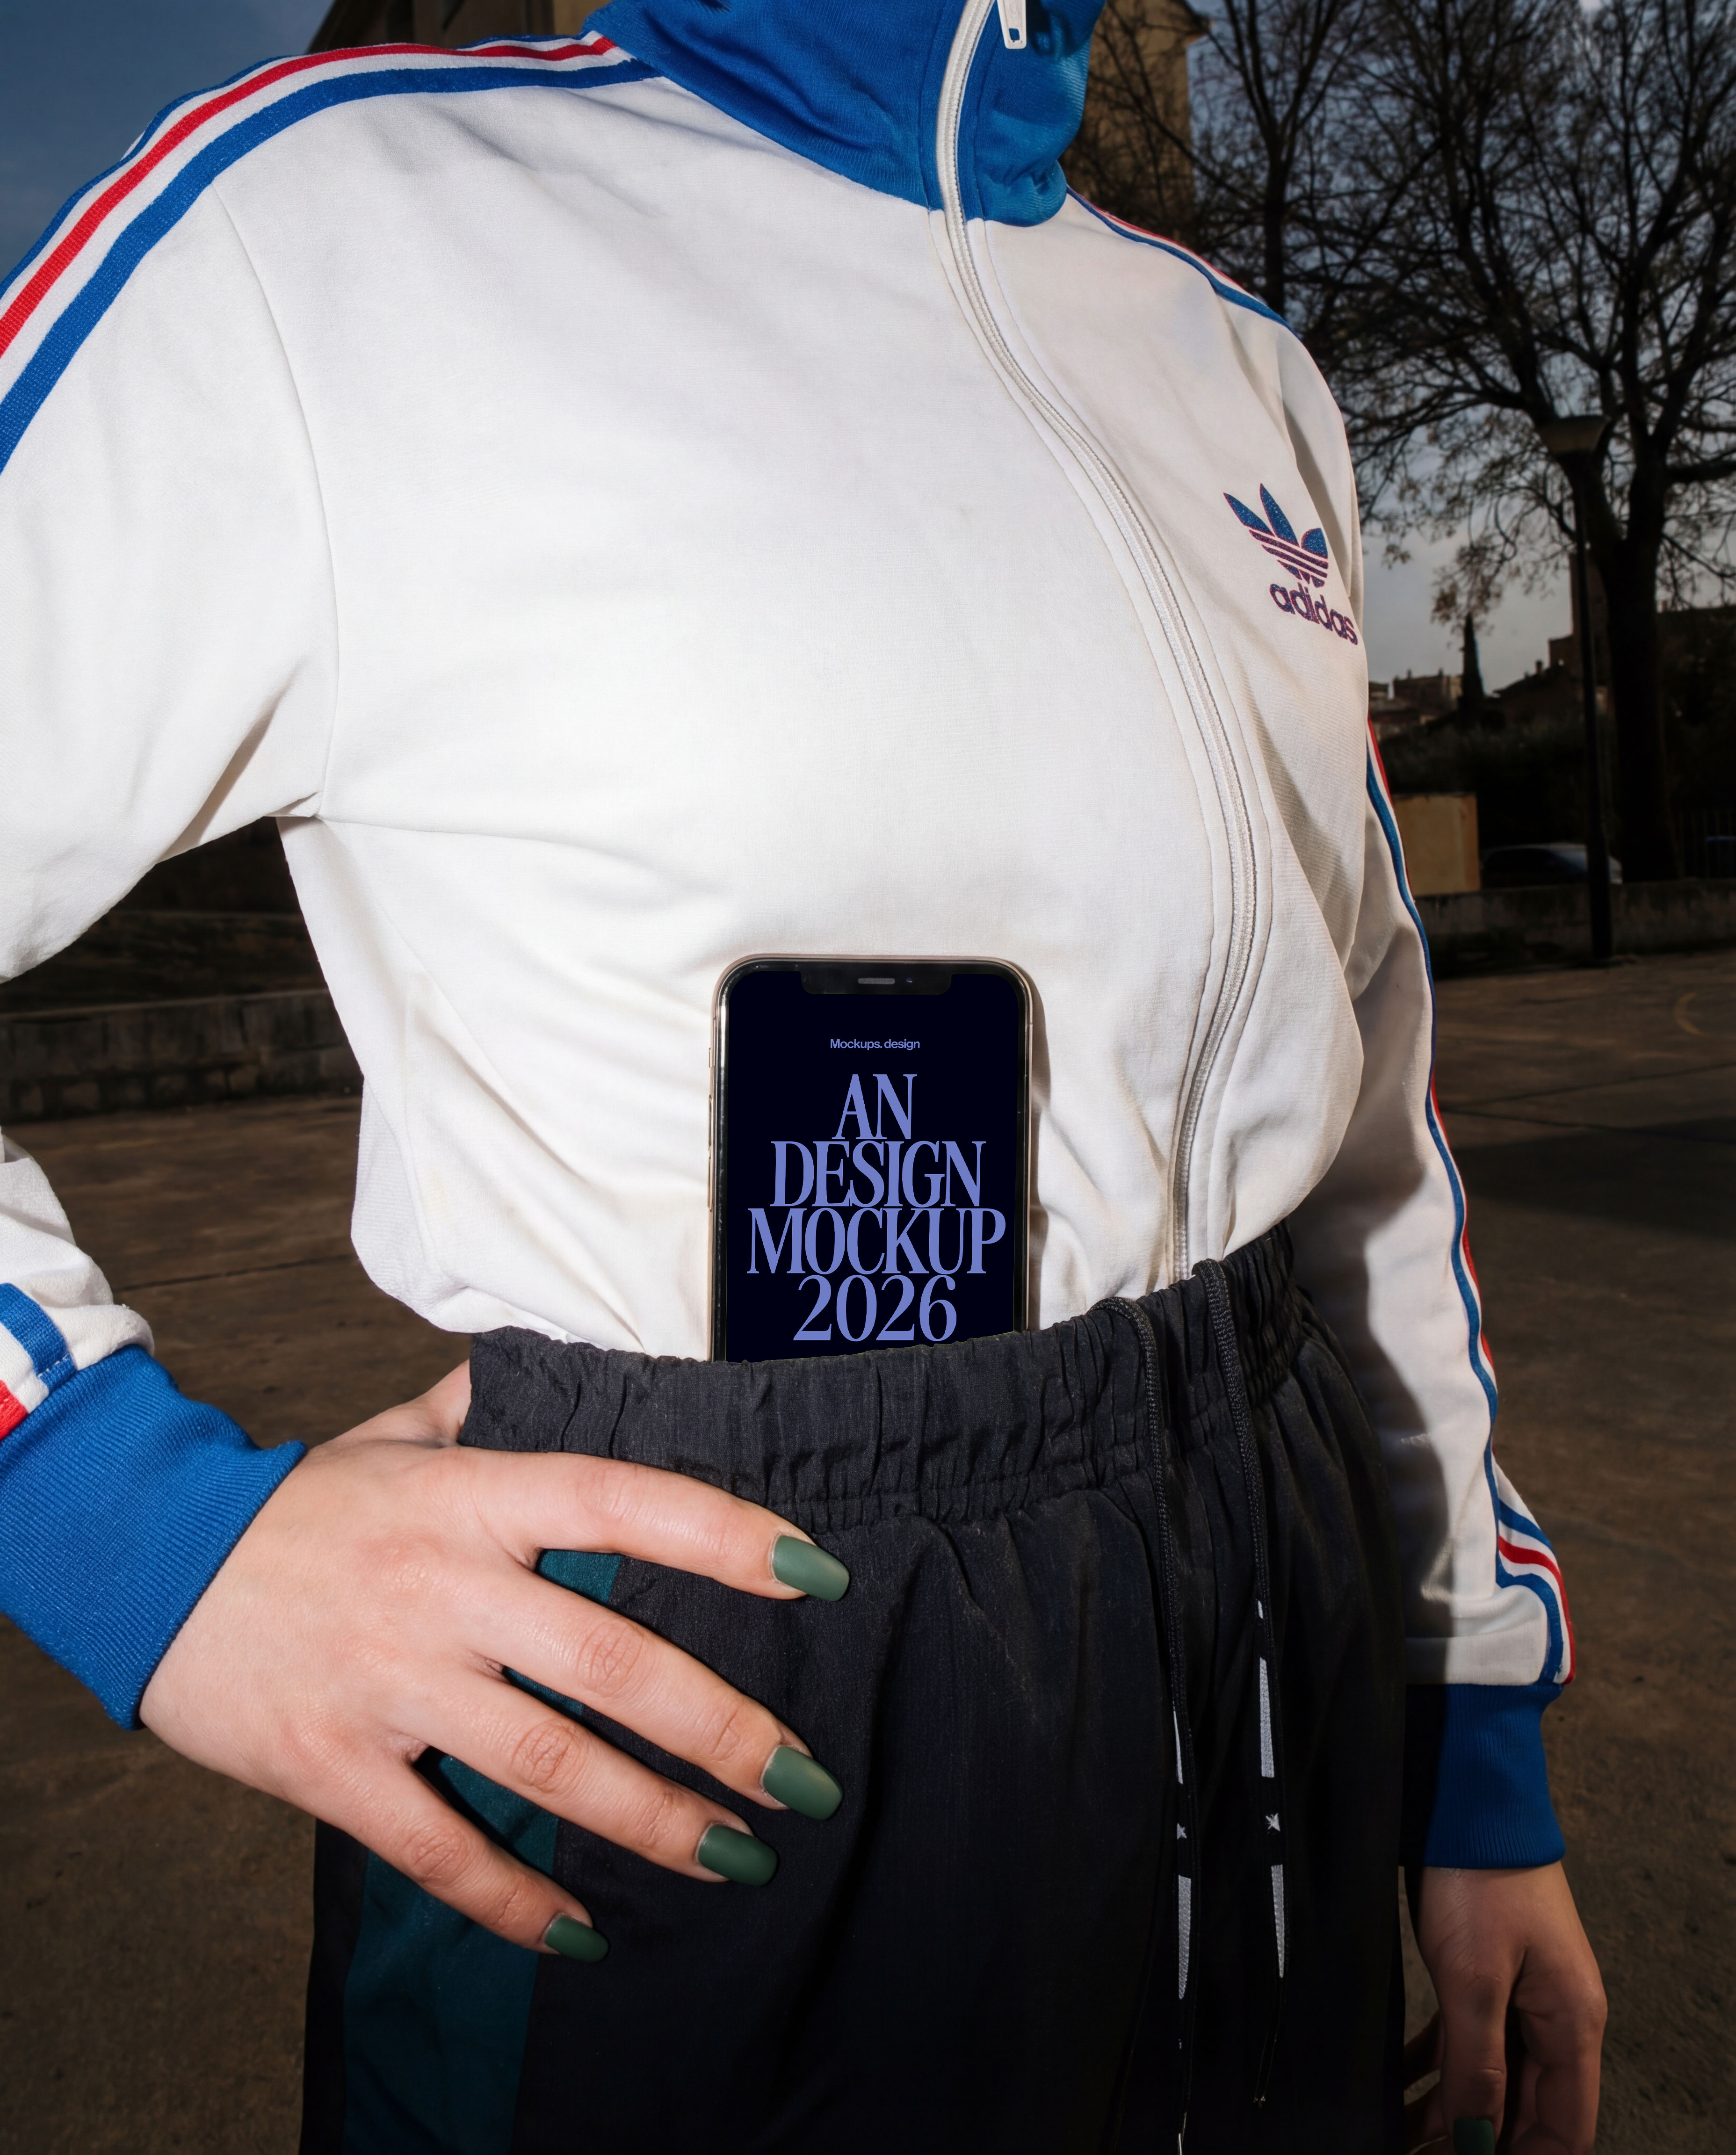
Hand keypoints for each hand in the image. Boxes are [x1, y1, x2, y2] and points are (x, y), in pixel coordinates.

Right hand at [140, 1365, 844, 1959]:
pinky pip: (439, 1847)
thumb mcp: (394, 1434)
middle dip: (723, 1729)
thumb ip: (486, 1408)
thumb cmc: (299, 1502)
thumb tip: (565, 1366)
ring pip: (546, 1763)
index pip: (623, 1503)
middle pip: (609, 1662)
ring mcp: (389, 1680)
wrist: (148, 1558)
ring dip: (652, 1821)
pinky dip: (514, 1898)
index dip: (725, 1537)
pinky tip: (585, 1931)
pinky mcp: (332, 1764)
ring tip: (739, 1857)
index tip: (817, 1576)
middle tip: (808, 1779)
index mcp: (472, 1497)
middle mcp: (443, 1587)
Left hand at [1404, 1863, 1605, 2153]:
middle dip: (1479, 2143)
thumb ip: (1478, 2063)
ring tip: (1401, 2136)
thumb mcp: (1474, 1977)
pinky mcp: (1491, 1973)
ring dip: (1451, 2109)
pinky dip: (1438, 2066)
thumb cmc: (1479, 1877)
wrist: (1469, 1801)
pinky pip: (1469, 2039)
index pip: (1564, 2130)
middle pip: (1528, 2109)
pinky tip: (1400, 2083)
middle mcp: (1556, 2018)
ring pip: (1492, 2076)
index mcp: (1571, 2025)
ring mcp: (1523, 1995)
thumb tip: (1477, 2140)